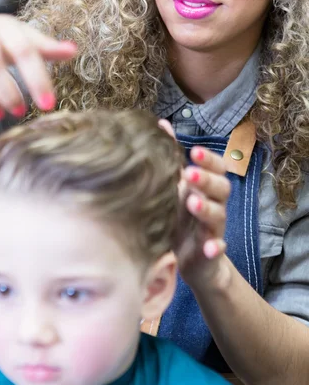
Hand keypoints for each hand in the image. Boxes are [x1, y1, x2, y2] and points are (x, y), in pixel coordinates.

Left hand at [158, 119, 230, 289]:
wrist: (192, 261)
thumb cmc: (182, 217)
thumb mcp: (176, 186)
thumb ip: (172, 157)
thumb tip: (162, 123)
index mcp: (205, 187)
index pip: (216, 168)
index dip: (208, 159)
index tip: (192, 152)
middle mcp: (213, 204)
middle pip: (221, 188)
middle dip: (206, 179)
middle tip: (189, 173)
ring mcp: (214, 228)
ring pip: (219, 215)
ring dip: (207, 208)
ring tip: (192, 203)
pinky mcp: (211, 252)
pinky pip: (218, 249)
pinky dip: (216, 247)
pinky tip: (210, 247)